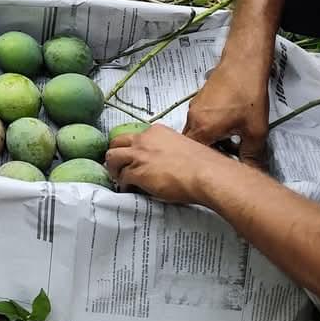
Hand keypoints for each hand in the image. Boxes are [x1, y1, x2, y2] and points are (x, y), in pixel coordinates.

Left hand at [106, 125, 237, 204]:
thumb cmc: (203, 164)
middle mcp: (144, 139)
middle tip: (118, 166)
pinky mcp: (138, 172)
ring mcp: (139, 155)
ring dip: (114, 169)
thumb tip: (166, 160)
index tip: (133, 156)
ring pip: (112, 158)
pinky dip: (123, 184)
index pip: (134, 136)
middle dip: (115, 154)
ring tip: (120, 178)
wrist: (207, 174)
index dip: (131, 147)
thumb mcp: (182, 146)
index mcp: (156, 131)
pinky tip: (129, 189)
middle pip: (116, 142)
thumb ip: (167, 148)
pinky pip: (122, 178)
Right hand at [183, 61, 270, 168]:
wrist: (244, 64)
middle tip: (226, 159)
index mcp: (202, 129)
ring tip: (230, 144)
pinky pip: (199, 121)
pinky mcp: (200, 100)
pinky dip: (210, 129)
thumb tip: (251, 171)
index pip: (194, 157)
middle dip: (207, 154)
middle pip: (192, 145)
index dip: (207, 166)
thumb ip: (251, 155)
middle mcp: (192, 118)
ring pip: (196, 132)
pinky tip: (228, 127)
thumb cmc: (248, 96)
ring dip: (210, 140)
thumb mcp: (255, 131)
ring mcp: (194, 107)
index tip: (222, 169)